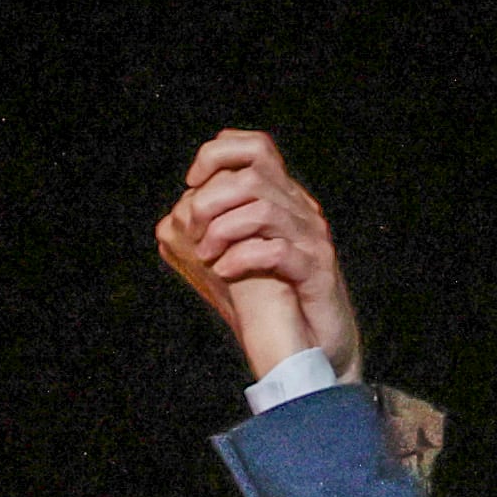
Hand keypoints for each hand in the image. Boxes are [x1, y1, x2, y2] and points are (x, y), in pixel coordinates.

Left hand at [157, 130, 360, 382]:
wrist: (316, 349)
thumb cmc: (275, 302)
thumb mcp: (246, 253)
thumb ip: (223, 225)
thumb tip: (179, 210)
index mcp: (285, 199)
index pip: (256, 147)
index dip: (217, 155)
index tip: (191, 184)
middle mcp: (302, 211)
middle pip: (253, 175)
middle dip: (211, 200)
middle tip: (193, 231)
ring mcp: (312, 240)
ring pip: (262, 209)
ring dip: (222, 230)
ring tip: (206, 255)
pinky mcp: (317, 272)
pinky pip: (275, 251)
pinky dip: (241, 258)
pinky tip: (223, 272)